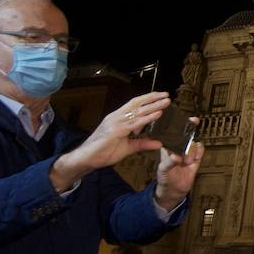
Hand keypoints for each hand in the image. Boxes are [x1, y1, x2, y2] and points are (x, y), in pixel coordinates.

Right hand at [51, 93, 171, 190]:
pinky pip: (134, 123)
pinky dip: (147, 118)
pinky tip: (158, 114)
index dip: (148, 100)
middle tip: (167, 94)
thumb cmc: (103, 152)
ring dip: (153, 105)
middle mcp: (117, 117)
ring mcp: (115, 122)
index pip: (134, 105)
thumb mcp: (127, 148)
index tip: (161, 97)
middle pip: (137, 104)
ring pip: (138, 111)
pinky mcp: (115, 130)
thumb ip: (142, 144)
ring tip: (166, 101)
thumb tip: (158, 143)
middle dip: (152, 98)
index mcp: (118, 119)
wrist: (86, 159)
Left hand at [155, 139, 204, 209]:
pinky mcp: (195, 157)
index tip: (180, 140)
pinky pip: (200, 149)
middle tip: (183, 156)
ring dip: (192, 152)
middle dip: (186, 146)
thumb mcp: (163, 170)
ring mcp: (187, 152)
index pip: (173, 136)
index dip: (177, 135)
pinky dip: (199, 153)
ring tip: (187, 162)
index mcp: (167, 147)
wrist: (174, 189)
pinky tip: (194, 160)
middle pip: (186, 138)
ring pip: (193, 143)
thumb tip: (176, 156)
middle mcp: (178, 147)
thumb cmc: (165, 177)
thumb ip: (169, 162)